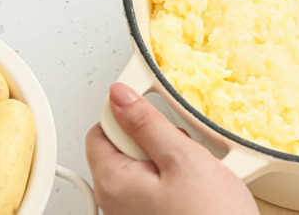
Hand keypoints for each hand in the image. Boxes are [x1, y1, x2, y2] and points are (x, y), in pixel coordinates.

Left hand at [85, 83, 258, 214]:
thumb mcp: (183, 158)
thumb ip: (148, 123)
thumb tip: (121, 97)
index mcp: (113, 183)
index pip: (101, 130)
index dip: (129, 115)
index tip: (155, 114)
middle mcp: (115, 202)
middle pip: (124, 148)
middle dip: (155, 140)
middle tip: (183, 151)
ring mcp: (134, 212)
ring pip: (145, 166)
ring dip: (170, 160)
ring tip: (196, 173)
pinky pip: (157, 185)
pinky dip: (176, 179)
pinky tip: (197, 186)